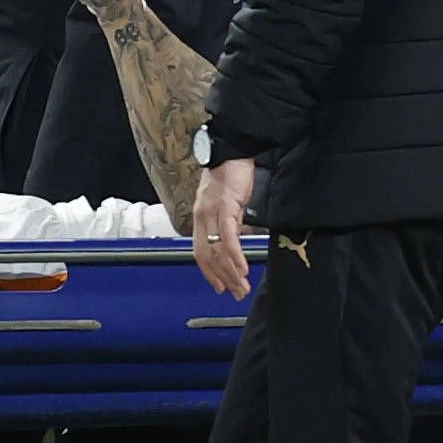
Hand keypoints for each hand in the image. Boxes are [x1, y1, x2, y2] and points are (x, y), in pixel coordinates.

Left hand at [189, 156, 255, 296]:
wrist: (233, 149)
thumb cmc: (232, 174)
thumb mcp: (228, 203)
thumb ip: (229, 223)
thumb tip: (235, 243)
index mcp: (201, 217)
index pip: (200, 251)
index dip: (209, 272)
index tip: (219, 286)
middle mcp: (202, 216)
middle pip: (208, 256)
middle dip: (222, 278)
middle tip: (235, 293)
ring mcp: (212, 212)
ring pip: (218, 250)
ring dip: (230, 272)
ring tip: (242, 286)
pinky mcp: (226, 206)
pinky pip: (228, 237)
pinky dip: (234, 256)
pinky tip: (242, 268)